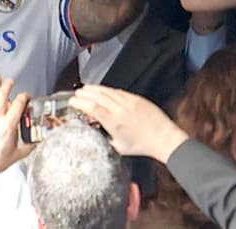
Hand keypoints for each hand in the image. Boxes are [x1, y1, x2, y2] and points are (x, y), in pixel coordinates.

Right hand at [67, 85, 188, 163]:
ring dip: (95, 89)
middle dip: (85, 93)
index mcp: (114, 122)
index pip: (92, 107)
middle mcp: (120, 109)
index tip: (72, 101)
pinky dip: (108, 90)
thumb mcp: (118, 147)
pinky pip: (118, 91)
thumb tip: (94, 134)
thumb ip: (105, 139)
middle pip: (98, 96)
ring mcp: (129, 101)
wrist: (163, 138)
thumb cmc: (142, 145)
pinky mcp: (136, 98)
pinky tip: (103, 90)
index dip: (80, 102)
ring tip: (86, 88)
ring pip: (108, 91)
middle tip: (76, 93)